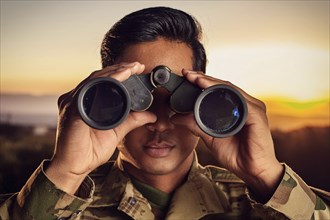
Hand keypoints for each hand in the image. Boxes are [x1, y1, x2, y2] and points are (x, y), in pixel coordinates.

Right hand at [46, 62, 155, 193]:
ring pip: (95, 79)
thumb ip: (132, 120)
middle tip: (138, 65)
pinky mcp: (72, 110)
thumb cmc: (90, 150)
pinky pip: (90, 90)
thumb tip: (151, 115)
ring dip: (115, 71)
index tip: (137, 68)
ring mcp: (72, 102)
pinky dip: (106, 81)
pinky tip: (119, 77)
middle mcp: (77, 98)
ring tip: (132, 68)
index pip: (103, 81)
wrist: (74, 167)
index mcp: (86, 101)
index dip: (120, 72)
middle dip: (120, 68)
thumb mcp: (117, 132)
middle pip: (99, 76)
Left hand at [172, 69, 283, 200]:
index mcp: (236, 108)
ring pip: (230, 89)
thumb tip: (175, 117)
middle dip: (204, 78)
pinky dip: (223, 93)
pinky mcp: (256, 115)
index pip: (219, 90)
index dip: (203, 82)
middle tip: (188, 73)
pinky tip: (210, 89)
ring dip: (212, 82)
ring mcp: (253, 108)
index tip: (187, 77)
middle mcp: (246, 105)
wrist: (251, 171)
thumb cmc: (235, 154)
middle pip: (224, 86)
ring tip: (195, 78)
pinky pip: (239, 100)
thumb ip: (195, 125)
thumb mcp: (209, 137)